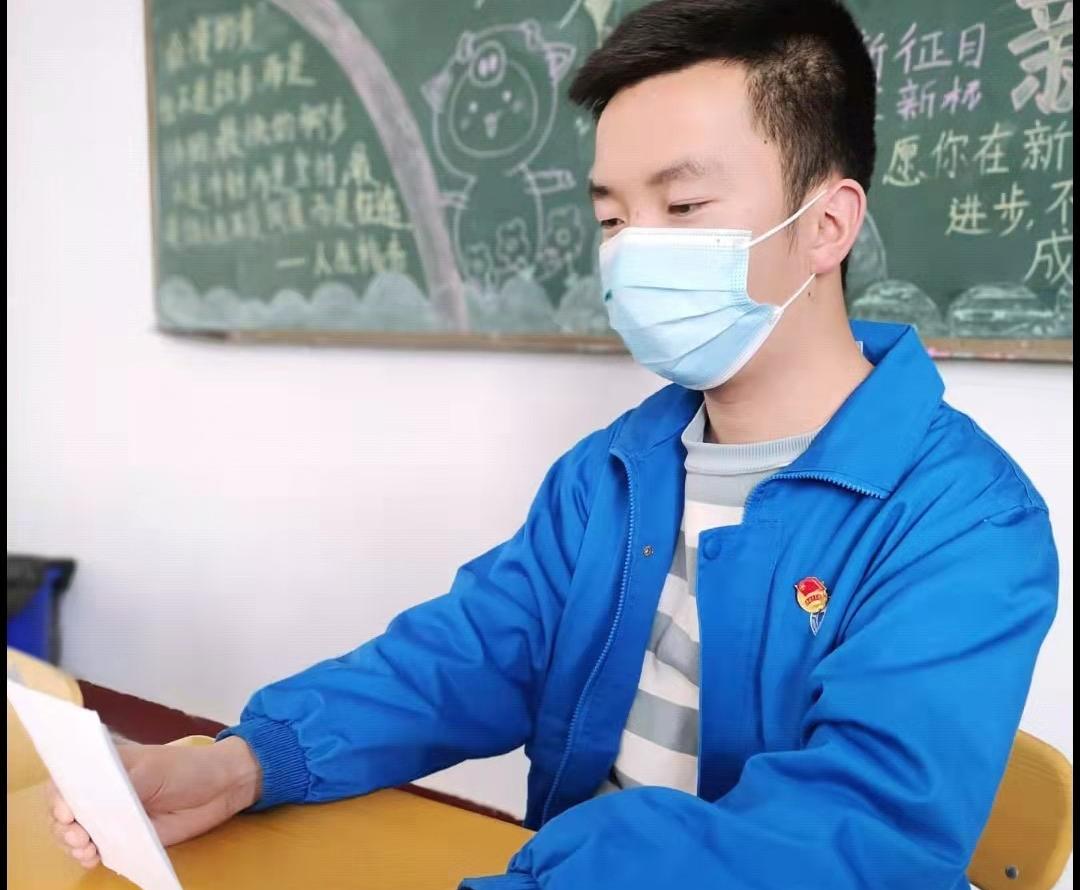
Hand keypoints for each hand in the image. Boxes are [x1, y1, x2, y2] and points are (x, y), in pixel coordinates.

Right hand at [47, 736, 261, 867]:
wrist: (220, 788)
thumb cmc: (187, 768)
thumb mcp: (155, 769)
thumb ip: (124, 784)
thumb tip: (93, 801)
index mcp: (105, 767)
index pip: (67, 780)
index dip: (58, 796)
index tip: (65, 811)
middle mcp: (102, 792)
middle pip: (64, 811)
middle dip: (63, 826)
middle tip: (79, 835)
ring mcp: (112, 816)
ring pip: (75, 833)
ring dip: (72, 844)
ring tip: (86, 848)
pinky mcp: (125, 838)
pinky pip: (97, 850)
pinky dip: (89, 856)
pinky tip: (92, 858)